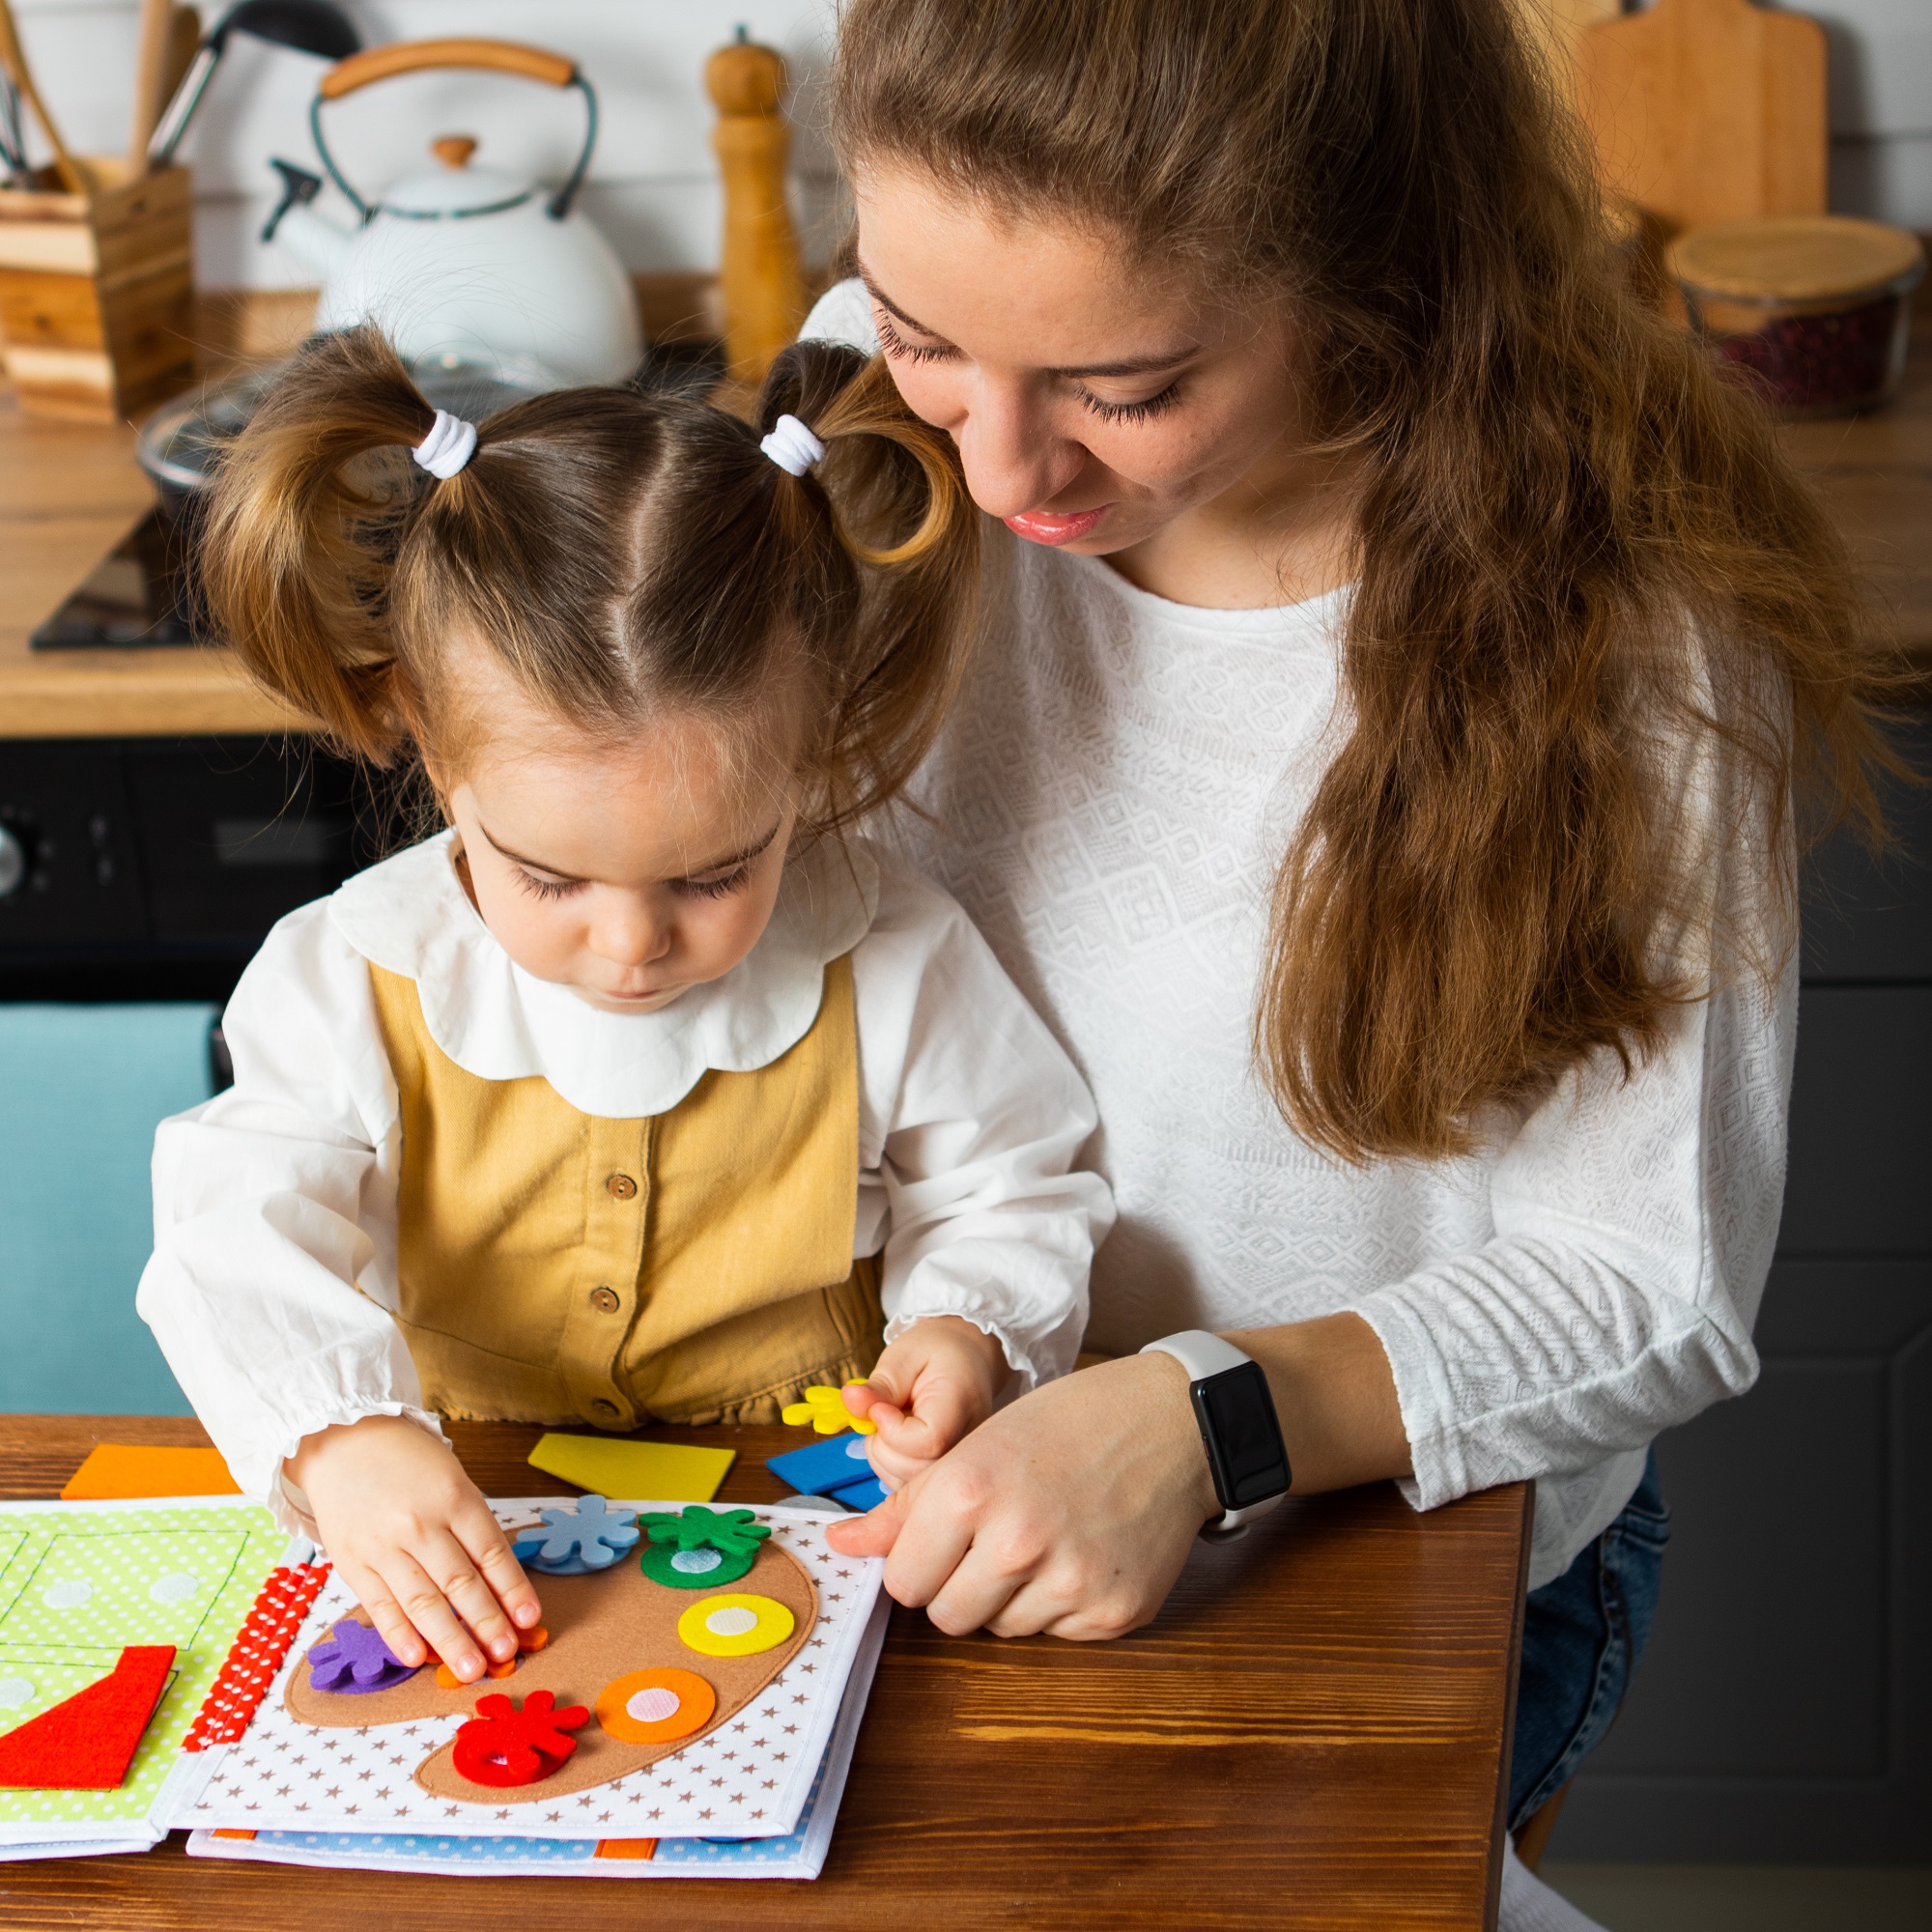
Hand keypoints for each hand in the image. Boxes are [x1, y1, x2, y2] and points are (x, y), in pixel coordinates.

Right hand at [286, 1414, 541, 1683]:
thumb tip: (497, 1583)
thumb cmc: (408, 1460)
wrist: (342, 1440)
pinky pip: (380, 1606)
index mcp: (454, 1498)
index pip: (491, 1553)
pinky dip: (400, 1635)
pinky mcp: (352, 1563)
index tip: (530, 1620)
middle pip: (460, 1583)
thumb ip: (471, 1527)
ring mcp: (383, 1546)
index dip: (513, 1590)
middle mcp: (419, 1524)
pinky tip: (417, 1659)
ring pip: (423, 1602)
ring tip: (472, 1669)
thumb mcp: (452, 1479)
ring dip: (450, 1640)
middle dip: (487, 1623)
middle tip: (506, 1654)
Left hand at [826, 1351, 1215, 1638]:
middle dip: (959, 1587)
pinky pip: (1056, 1636)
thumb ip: (906, 1506)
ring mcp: (1069, 1584)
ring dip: (1011, 1597)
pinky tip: (1084, 1551)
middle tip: (995, 1539)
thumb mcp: (979, 1444)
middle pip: (947, 1618)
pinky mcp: (1113, 1614)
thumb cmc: (1069, 1424)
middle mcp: (1016, 1543)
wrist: (1173, 1424)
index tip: (941, 1541)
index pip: (903, 1581)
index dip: (918, 1561)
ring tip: (1047, 1537)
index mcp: (970, 1491)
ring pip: (1001, 1630)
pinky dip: (1061, 1605)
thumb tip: (838, 1545)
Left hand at [839, 1315, 1007, 1489]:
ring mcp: (960, 1463)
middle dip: (882, 1443)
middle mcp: (969, 1443)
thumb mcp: (905, 1356)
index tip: (879, 1407)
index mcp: (962, 1404)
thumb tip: (851, 1400)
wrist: (966, 1358)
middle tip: (885, 1410)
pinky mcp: (946, 1473)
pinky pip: (908, 1485)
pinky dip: (892, 1465)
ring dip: (884, 1455)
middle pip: (913, 1469)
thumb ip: (880, 1384)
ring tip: (896, 1422)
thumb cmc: (937, 1353)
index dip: (891, 1430)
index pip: (927, 1441)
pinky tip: (900, 1439)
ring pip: (906, 1482)